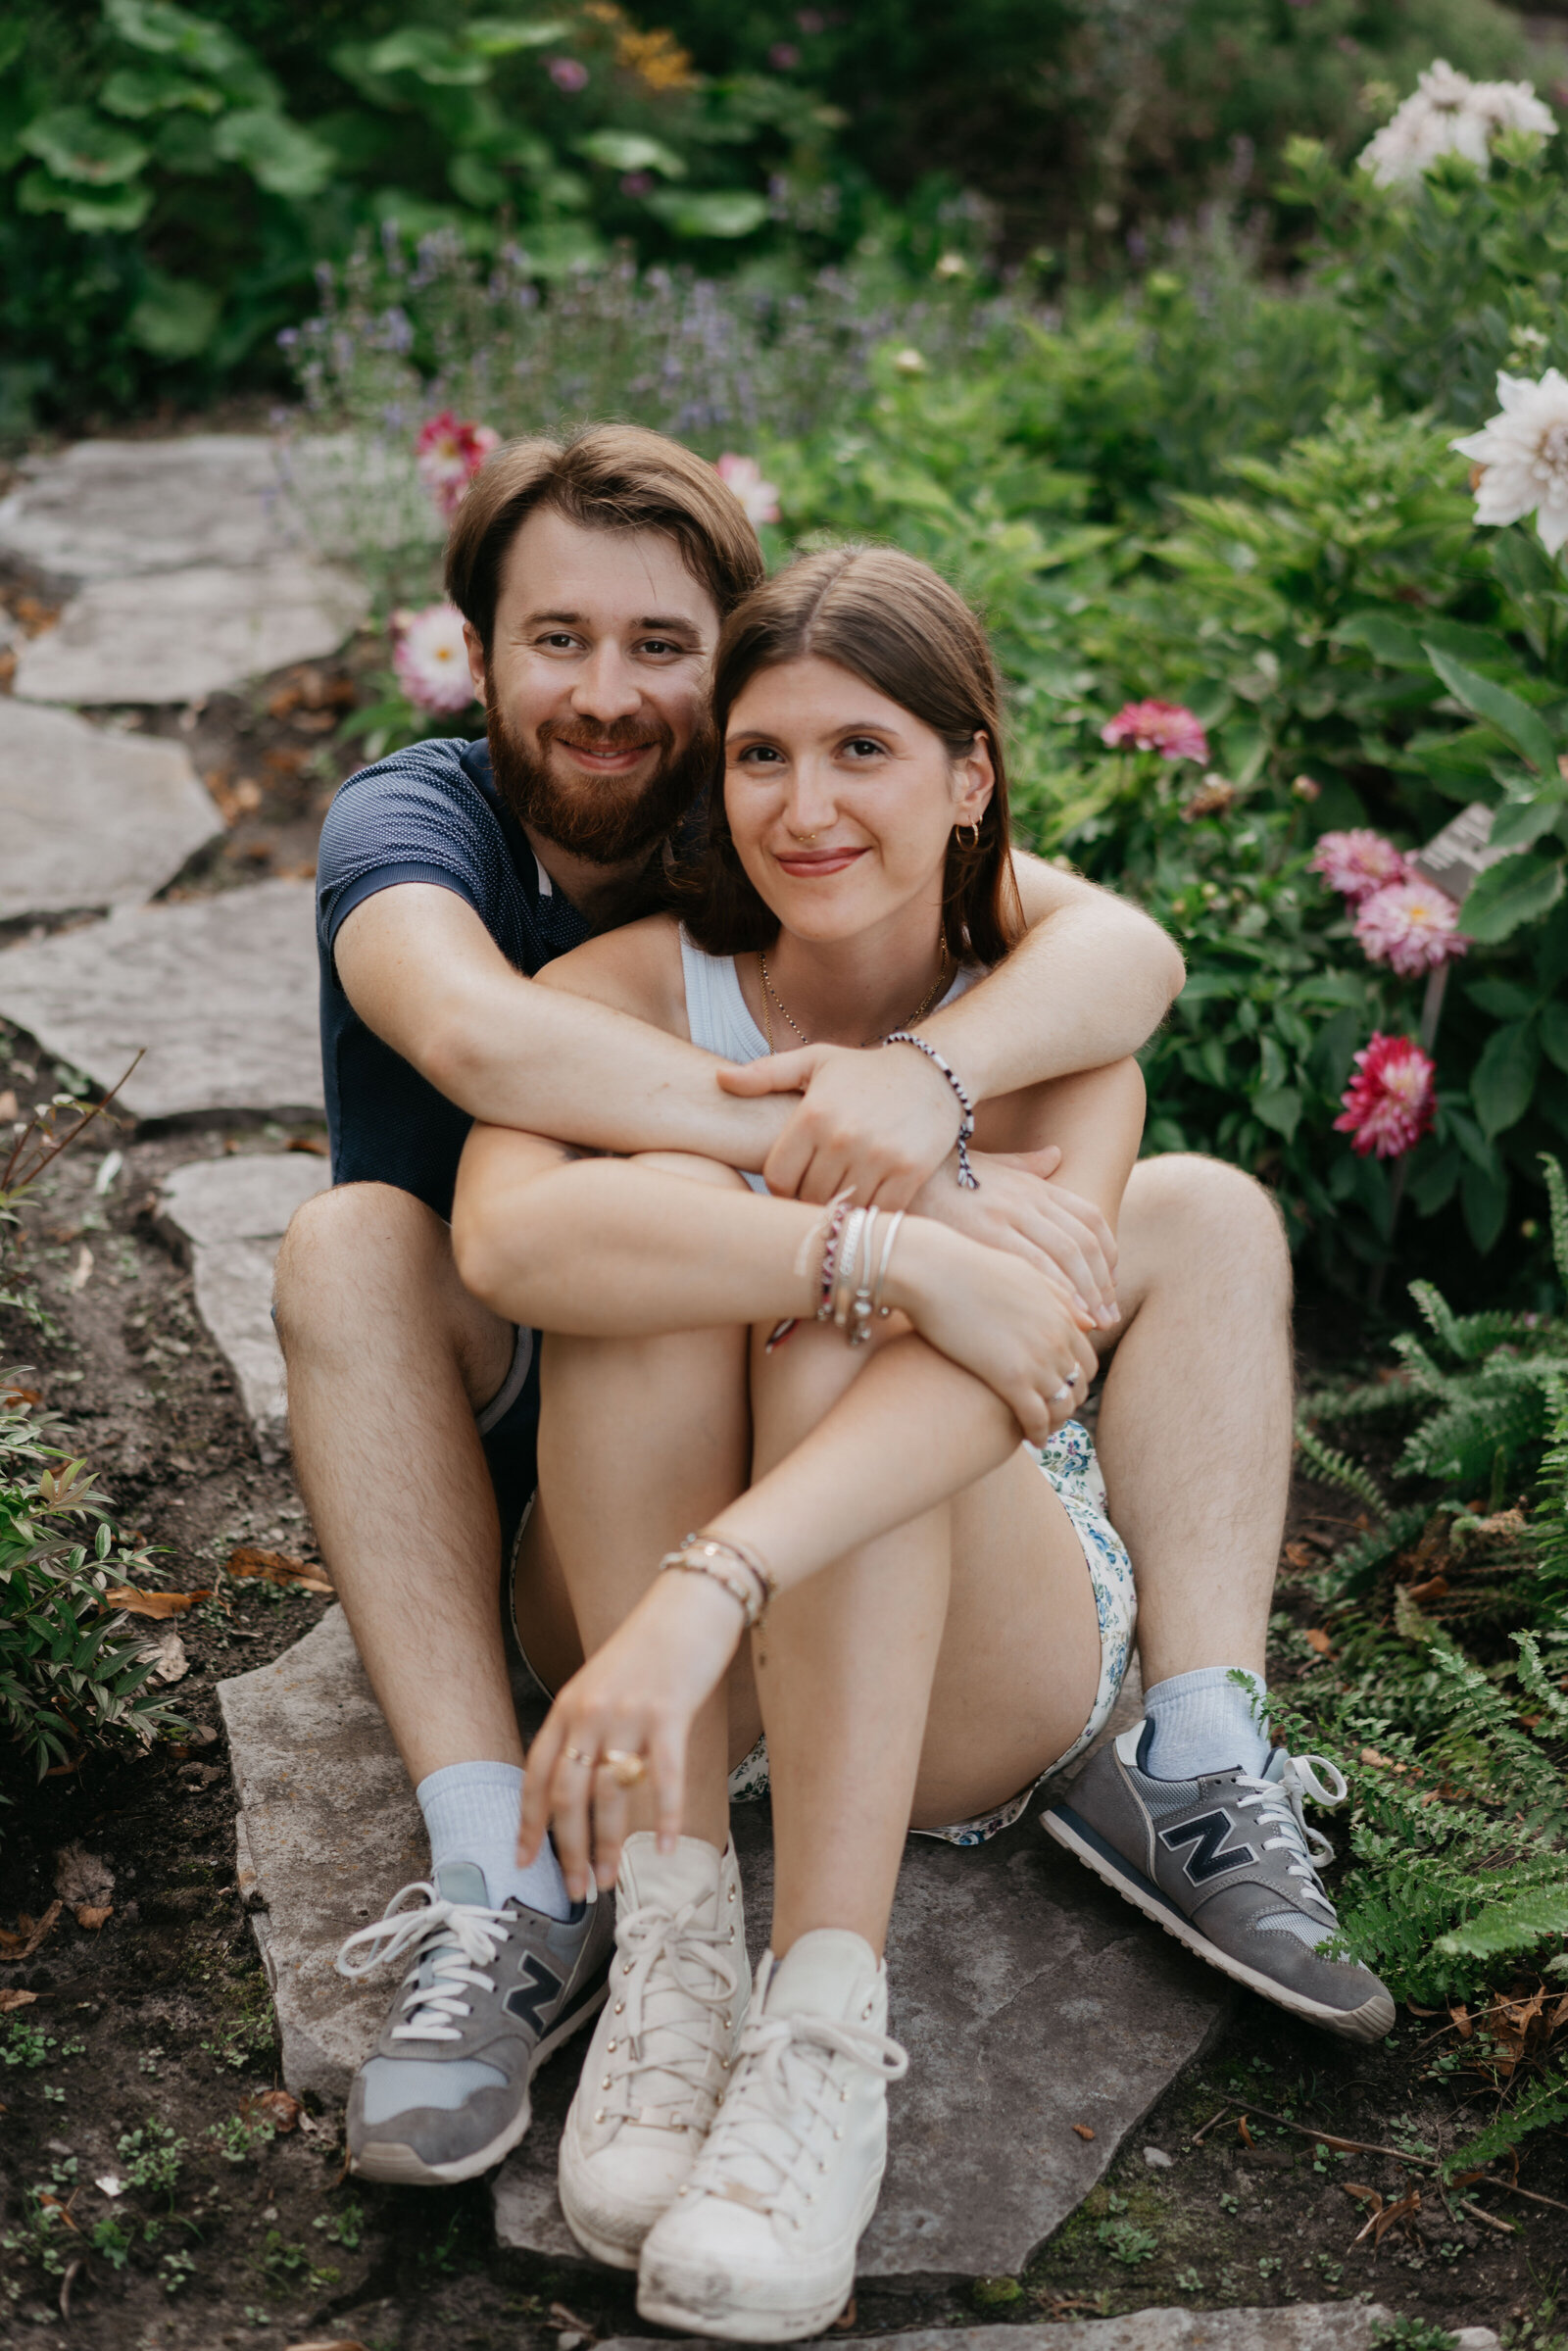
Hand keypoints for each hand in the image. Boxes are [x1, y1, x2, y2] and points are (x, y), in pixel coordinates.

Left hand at [516, 1570, 743, 1900]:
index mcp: (568, 1706)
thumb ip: (587, 1727)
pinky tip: (665, 1847)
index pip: (537, 1776)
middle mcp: (589, 1713)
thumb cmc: (651, 1646)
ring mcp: (628, 1714)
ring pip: (609, 1796)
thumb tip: (584, 1781)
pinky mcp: (669, 1715)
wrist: (690, 1602)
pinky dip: (664, 1817)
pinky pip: (663, 1778)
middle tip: (576, 1890)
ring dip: (607, 1846)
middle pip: (567, 1797)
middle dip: (567, 1851)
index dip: (529, 1823)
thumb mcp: (601, 1683)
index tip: (524, 1861)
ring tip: (610, 1880)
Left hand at [717, 1042, 962, 1205]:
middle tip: (818, 1192)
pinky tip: (871, 1200)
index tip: (794, 1182)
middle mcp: (842, 1137)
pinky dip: (872, 1214)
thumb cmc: (865, 1071)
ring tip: (843, 1198)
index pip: (778, 1179)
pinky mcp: (909, 1172)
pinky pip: (878, 1213)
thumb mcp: (814, 1062)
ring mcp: (877, 1157)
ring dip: (841, 1210)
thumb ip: (765, 1074)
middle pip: (808, 1198)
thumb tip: (719, 1079)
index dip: (782, 1187)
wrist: (933, 1073)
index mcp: (812, 1114)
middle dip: (810, 1199)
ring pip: (842, 1209)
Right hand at [888, 1218, 1100, 1444]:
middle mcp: (1056, 1338)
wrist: (933, 1271)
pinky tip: (1031, 1441)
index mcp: (1061, 1313)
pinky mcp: (1010, 1379)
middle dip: (1069, 1403)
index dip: (1076, 1379)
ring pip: (1062, 1406)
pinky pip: (1037, 1418)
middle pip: (1078, 1385)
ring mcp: (1036, 1359)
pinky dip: (1038, 1433)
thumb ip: (1058, 1296)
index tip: (1060, 1389)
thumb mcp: (1024, 1274)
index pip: (1086, 1358)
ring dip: (1056, 1422)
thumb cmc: (968, 1267)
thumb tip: (1087, 1320)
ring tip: (1042, 1431)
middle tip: (1052, 1415)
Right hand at [911, 1148, 1120, 1326]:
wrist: (896, 1181)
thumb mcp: (989, 1164)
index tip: (1109, 1285)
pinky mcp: (987, 1236)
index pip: (1090, 1219)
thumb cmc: (939, 1178)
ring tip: (1094, 1326)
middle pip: (1084, 1244)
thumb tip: (1056, 1155)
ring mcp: (1009, 1216)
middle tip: (1109, 1318)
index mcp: (1033, 1185)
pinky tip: (1067, 1318)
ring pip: (1067, 1257)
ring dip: (1088, 1295)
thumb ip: (1026, 1165)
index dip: (1108, 1255)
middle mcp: (1028, 1199)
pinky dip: (1059, 1294)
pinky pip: (1035, 1267)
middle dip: (1103, 1285)